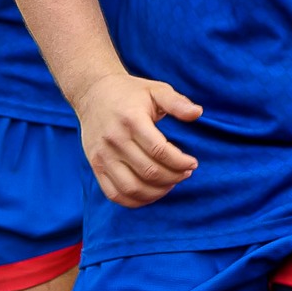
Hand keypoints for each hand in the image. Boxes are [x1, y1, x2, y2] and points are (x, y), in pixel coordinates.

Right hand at [74, 72, 203, 205]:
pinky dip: (135, 201)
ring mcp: (103, 155)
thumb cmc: (130, 93)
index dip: (180, 162)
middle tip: (185, 173)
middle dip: (174, 177)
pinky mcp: (95, 166)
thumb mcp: (156, 90)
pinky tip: (152, 193)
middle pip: (149, 171)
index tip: (192, 163)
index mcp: (132, 120)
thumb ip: (177, 103)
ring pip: (132, 188)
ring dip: (157, 192)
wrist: (93, 93)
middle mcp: (115, 140)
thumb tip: (198, 113)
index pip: (160, 151)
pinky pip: (114, 194)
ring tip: (171, 183)